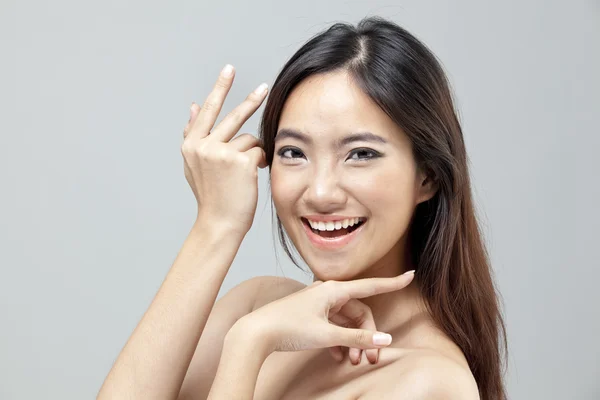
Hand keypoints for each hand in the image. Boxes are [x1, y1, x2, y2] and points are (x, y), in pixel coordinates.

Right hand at [182, 64, 268, 234]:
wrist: (218, 223)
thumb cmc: (211, 194)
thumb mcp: (195, 164)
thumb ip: (193, 134)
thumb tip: (192, 105)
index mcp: (191, 145)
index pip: (207, 111)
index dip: (220, 89)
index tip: (229, 70)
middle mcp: (203, 146)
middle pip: (233, 117)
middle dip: (251, 100)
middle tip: (265, 87)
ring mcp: (222, 153)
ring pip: (249, 139)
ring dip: (252, 153)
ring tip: (243, 173)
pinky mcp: (241, 161)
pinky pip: (259, 151)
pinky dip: (259, 162)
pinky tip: (250, 177)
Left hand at [237, 271, 415, 360]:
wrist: (256, 332)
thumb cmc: (288, 327)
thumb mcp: (327, 336)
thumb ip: (357, 339)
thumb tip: (385, 339)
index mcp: (334, 290)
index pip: (371, 286)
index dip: (393, 283)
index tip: (411, 275)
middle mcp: (327, 293)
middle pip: (359, 312)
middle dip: (367, 336)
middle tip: (369, 360)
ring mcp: (318, 304)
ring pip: (346, 322)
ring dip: (353, 342)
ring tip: (353, 362)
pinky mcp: (311, 315)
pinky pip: (333, 326)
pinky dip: (339, 341)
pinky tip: (339, 358)